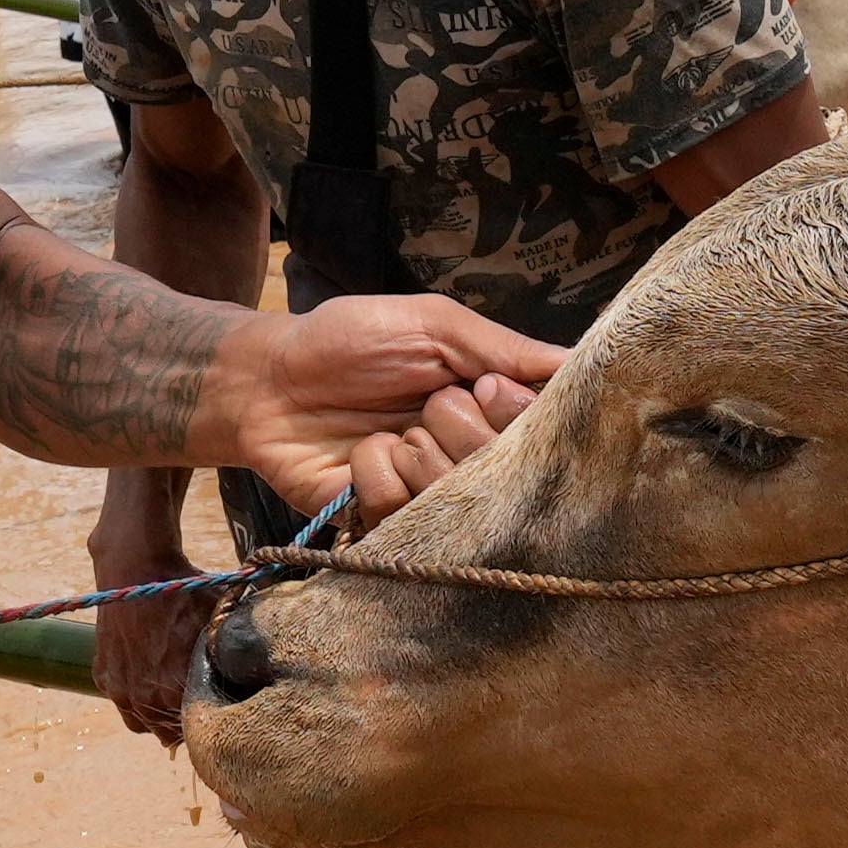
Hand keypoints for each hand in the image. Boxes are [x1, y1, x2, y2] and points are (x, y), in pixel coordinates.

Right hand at [88, 473, 212, 743]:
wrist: (136, 567)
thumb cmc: (183, 592)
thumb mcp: (219, 622)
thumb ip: (234, 655)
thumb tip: (259, 673)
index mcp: (177, 689)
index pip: (199, 730)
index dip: (211, 723)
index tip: (219, 713)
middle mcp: (146, 698)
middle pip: (169, 734)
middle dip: (184, 722)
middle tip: (196, 705)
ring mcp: (121, 689)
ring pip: (142, 723)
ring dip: (156, 715)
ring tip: (171, 696)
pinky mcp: (105, 676)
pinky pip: (123, 703)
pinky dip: (135, 697)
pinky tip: (149, 677)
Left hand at [188, 293, 565, 492]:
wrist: (267, 381)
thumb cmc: (349, 342)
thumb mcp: (432, 324)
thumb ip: (503, 347)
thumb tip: (580, 362)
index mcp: (492, 408)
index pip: (545, 430)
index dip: (516, 414)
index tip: (483, 387)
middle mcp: (471, 456)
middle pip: (506, 468)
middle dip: (459, 426)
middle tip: (426, 403)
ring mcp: (431, 493)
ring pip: (457, 493)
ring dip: (415, 450)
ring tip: (386, 429)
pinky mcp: (387, 523)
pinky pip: (403, 511)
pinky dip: (375, 473)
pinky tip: (359, 455)